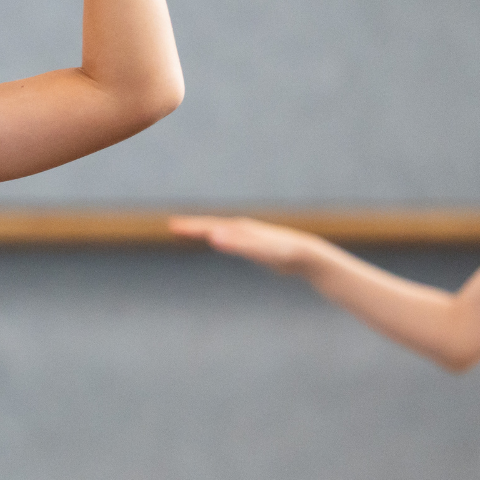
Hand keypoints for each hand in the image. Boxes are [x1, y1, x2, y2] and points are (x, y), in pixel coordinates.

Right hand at [168, 215, 325, 274]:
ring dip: (205, 230)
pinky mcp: (256, 244)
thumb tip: (212, 236)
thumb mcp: (258, 249)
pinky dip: (220, 238)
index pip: (209, 226)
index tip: (172, 226)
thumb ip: (236, 243)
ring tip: (191, 232)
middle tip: (173, 226)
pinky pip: (231, 239)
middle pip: (213, 225)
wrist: (306, 253)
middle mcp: (242, 228)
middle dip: (193, 226)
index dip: (191, 226)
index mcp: (239, 228)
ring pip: (222, 231)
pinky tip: (218, 241)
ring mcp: (249, 235)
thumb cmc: (282, 251)